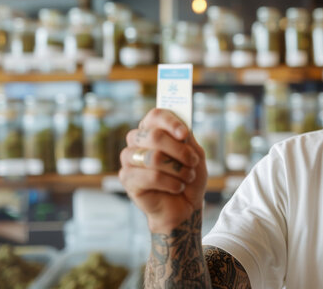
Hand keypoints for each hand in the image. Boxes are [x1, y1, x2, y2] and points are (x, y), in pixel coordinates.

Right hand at [119, 108, 206, 233]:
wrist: (185, 206)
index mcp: (153, 130)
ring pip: (153, 157)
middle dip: (179, 150)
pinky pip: (151, 177)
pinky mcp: (127, 178)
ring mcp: (129, 159)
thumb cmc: (188, 177)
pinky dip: (171, 183)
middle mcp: (137, 141)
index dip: (170, 122)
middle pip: (154, 135)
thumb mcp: (195, 155)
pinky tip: (177, 187)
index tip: (185, 133)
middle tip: (192, 162)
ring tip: (187, 177)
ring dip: (177, 169)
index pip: (156, 115)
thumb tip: (182, 128)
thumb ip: (187, 140)